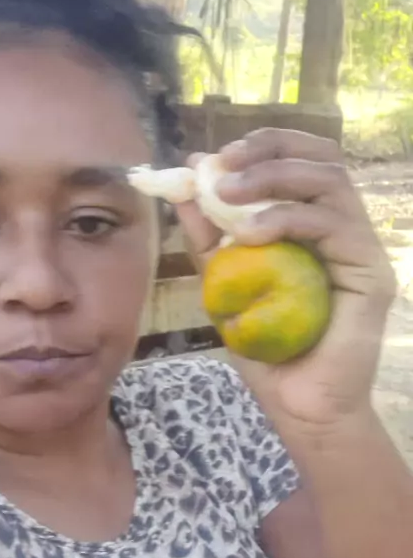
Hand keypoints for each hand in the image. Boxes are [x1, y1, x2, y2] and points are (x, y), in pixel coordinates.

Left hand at [176, 129, 396, 442]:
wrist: (301, 410)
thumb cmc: (270, 354)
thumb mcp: (227, 286)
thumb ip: (210, 239)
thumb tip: (186, 186)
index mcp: (315, 226)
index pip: (299, 162)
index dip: (260, 147)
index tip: (213, 160)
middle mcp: (344, 228)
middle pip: (321, 157)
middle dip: (267, 150)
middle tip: (221, 166)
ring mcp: (361, 248)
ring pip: (331, 181)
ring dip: (274, 176)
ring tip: (229, 193)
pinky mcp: (371, 272)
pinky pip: (334, 225)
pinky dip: (287, 219)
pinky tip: (249, 234)